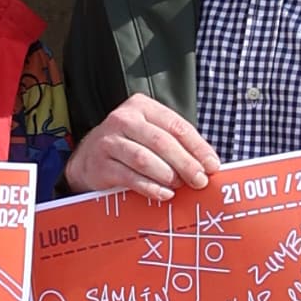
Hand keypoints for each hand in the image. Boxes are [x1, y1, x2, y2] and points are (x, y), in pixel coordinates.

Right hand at [65, 95, 219, 201]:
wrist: (88, 158)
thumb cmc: (129, 146)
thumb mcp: (151, 136)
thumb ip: (177, 145)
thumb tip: (208, 165)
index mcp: (142, 107)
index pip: (176, 125)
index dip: (197, 147)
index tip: (212, 165)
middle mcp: (123, 119)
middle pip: (161, 141)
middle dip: (185, 163)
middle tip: (200, 180)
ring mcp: (109, 141)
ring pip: (144, 158)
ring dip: (167, 175)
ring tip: (180, 186)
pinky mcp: (100, 163)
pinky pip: (129, 176)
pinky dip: (150, 187)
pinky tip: (164, 194)